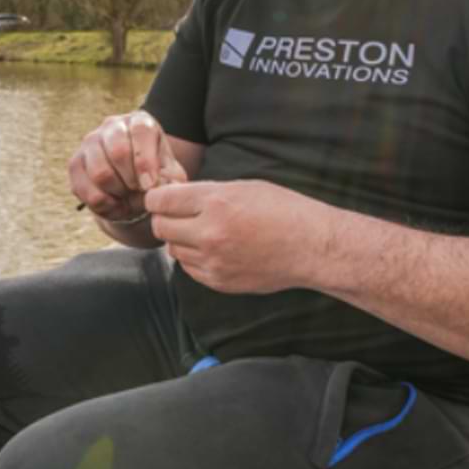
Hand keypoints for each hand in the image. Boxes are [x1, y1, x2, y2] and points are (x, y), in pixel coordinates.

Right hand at [68, 111, 187, 221]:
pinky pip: (83, 188)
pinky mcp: (75, 162)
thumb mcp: (170, 176)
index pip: (141, 132)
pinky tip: (114, 203)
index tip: (149, 185)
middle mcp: (112, 125)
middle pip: (118, 152)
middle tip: (138, 191)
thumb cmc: (155, 176)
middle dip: (131, 180)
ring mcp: (90, 142)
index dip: (145, 161)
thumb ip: (170, 180)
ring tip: (127, 197)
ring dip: (117, 193)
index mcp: (140, 121)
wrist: (132, 188)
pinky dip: (101, 203)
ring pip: (100, 173)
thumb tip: (158, 187)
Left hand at [143, 180, 324, 293]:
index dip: (157, 197)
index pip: (161, 200)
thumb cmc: (283, 210)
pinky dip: (194, 258)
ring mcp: (213, 261)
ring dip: (180, 239)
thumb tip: (175, 197)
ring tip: (202, 231)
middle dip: (165, 218)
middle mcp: (209, 233)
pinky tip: (213, 248)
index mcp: (216, 202)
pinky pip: (189, 269)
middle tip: (178, 214)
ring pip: (173, 249)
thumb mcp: (244, 187)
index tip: (162, 197)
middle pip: (160, 226)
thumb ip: (206, 193)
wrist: (310, 246)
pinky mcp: (219, 281)